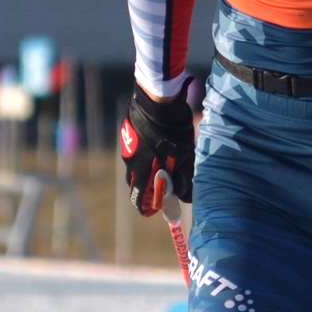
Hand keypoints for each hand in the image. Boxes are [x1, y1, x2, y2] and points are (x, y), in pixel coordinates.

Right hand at [120, 85, 196, 215]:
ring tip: (161, 163)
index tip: (150, 212)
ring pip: (134, 163)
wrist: (158, 99)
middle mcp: (129, 160)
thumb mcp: (183, 156)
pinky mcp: (127, 130)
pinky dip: (144, 152)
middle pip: (135, 181)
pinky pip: (135, 148)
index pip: (137, 197)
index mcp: (141, 170)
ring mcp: (126, 144)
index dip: (144, 207)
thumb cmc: (173, 131)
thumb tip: (185, 196)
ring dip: (146, 168)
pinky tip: (156, 145)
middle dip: (146, 188)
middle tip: (159, 188)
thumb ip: (182, 178)